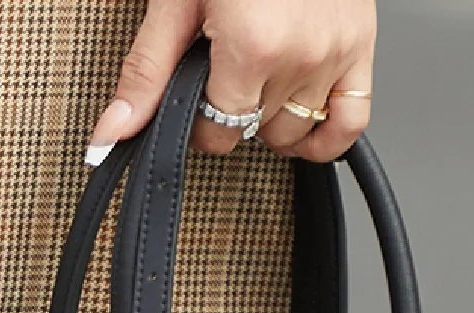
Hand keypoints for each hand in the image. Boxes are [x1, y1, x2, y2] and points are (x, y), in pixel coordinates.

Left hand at [86, 0, 375, 164]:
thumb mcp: (177, 1)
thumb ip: (147, 73)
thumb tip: (114, 132)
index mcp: (253, 45)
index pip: (219, 131)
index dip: (198, 122)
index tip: (193, 97)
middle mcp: (300, 55)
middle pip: (254, 132)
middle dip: (232, 112)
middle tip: (222, 72)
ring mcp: (334, 54)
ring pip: (295, 132)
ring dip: (271, 121)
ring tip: (257, 83)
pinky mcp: (360, 49)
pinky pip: (348, 124)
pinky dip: (325, 137)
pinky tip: (300, 127)